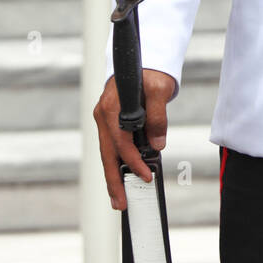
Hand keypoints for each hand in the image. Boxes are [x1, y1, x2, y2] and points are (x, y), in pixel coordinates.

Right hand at [93, 69, 176, 210]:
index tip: (146, 177)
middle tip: (121, 204)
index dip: (134, 162)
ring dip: (113, 176)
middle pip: (107, 154)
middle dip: (114, 181)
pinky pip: (111, 146)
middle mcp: (103, 114)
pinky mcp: (109, 121)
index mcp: (112, 107)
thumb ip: (157, 117)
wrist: (141, 59)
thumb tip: (157, 145)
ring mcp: (103, 118)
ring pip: (107, 153)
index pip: (121, 142)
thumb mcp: (159, 90)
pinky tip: (121, 178)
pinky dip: (116, 163)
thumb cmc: (150, 72)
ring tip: (118, 198)